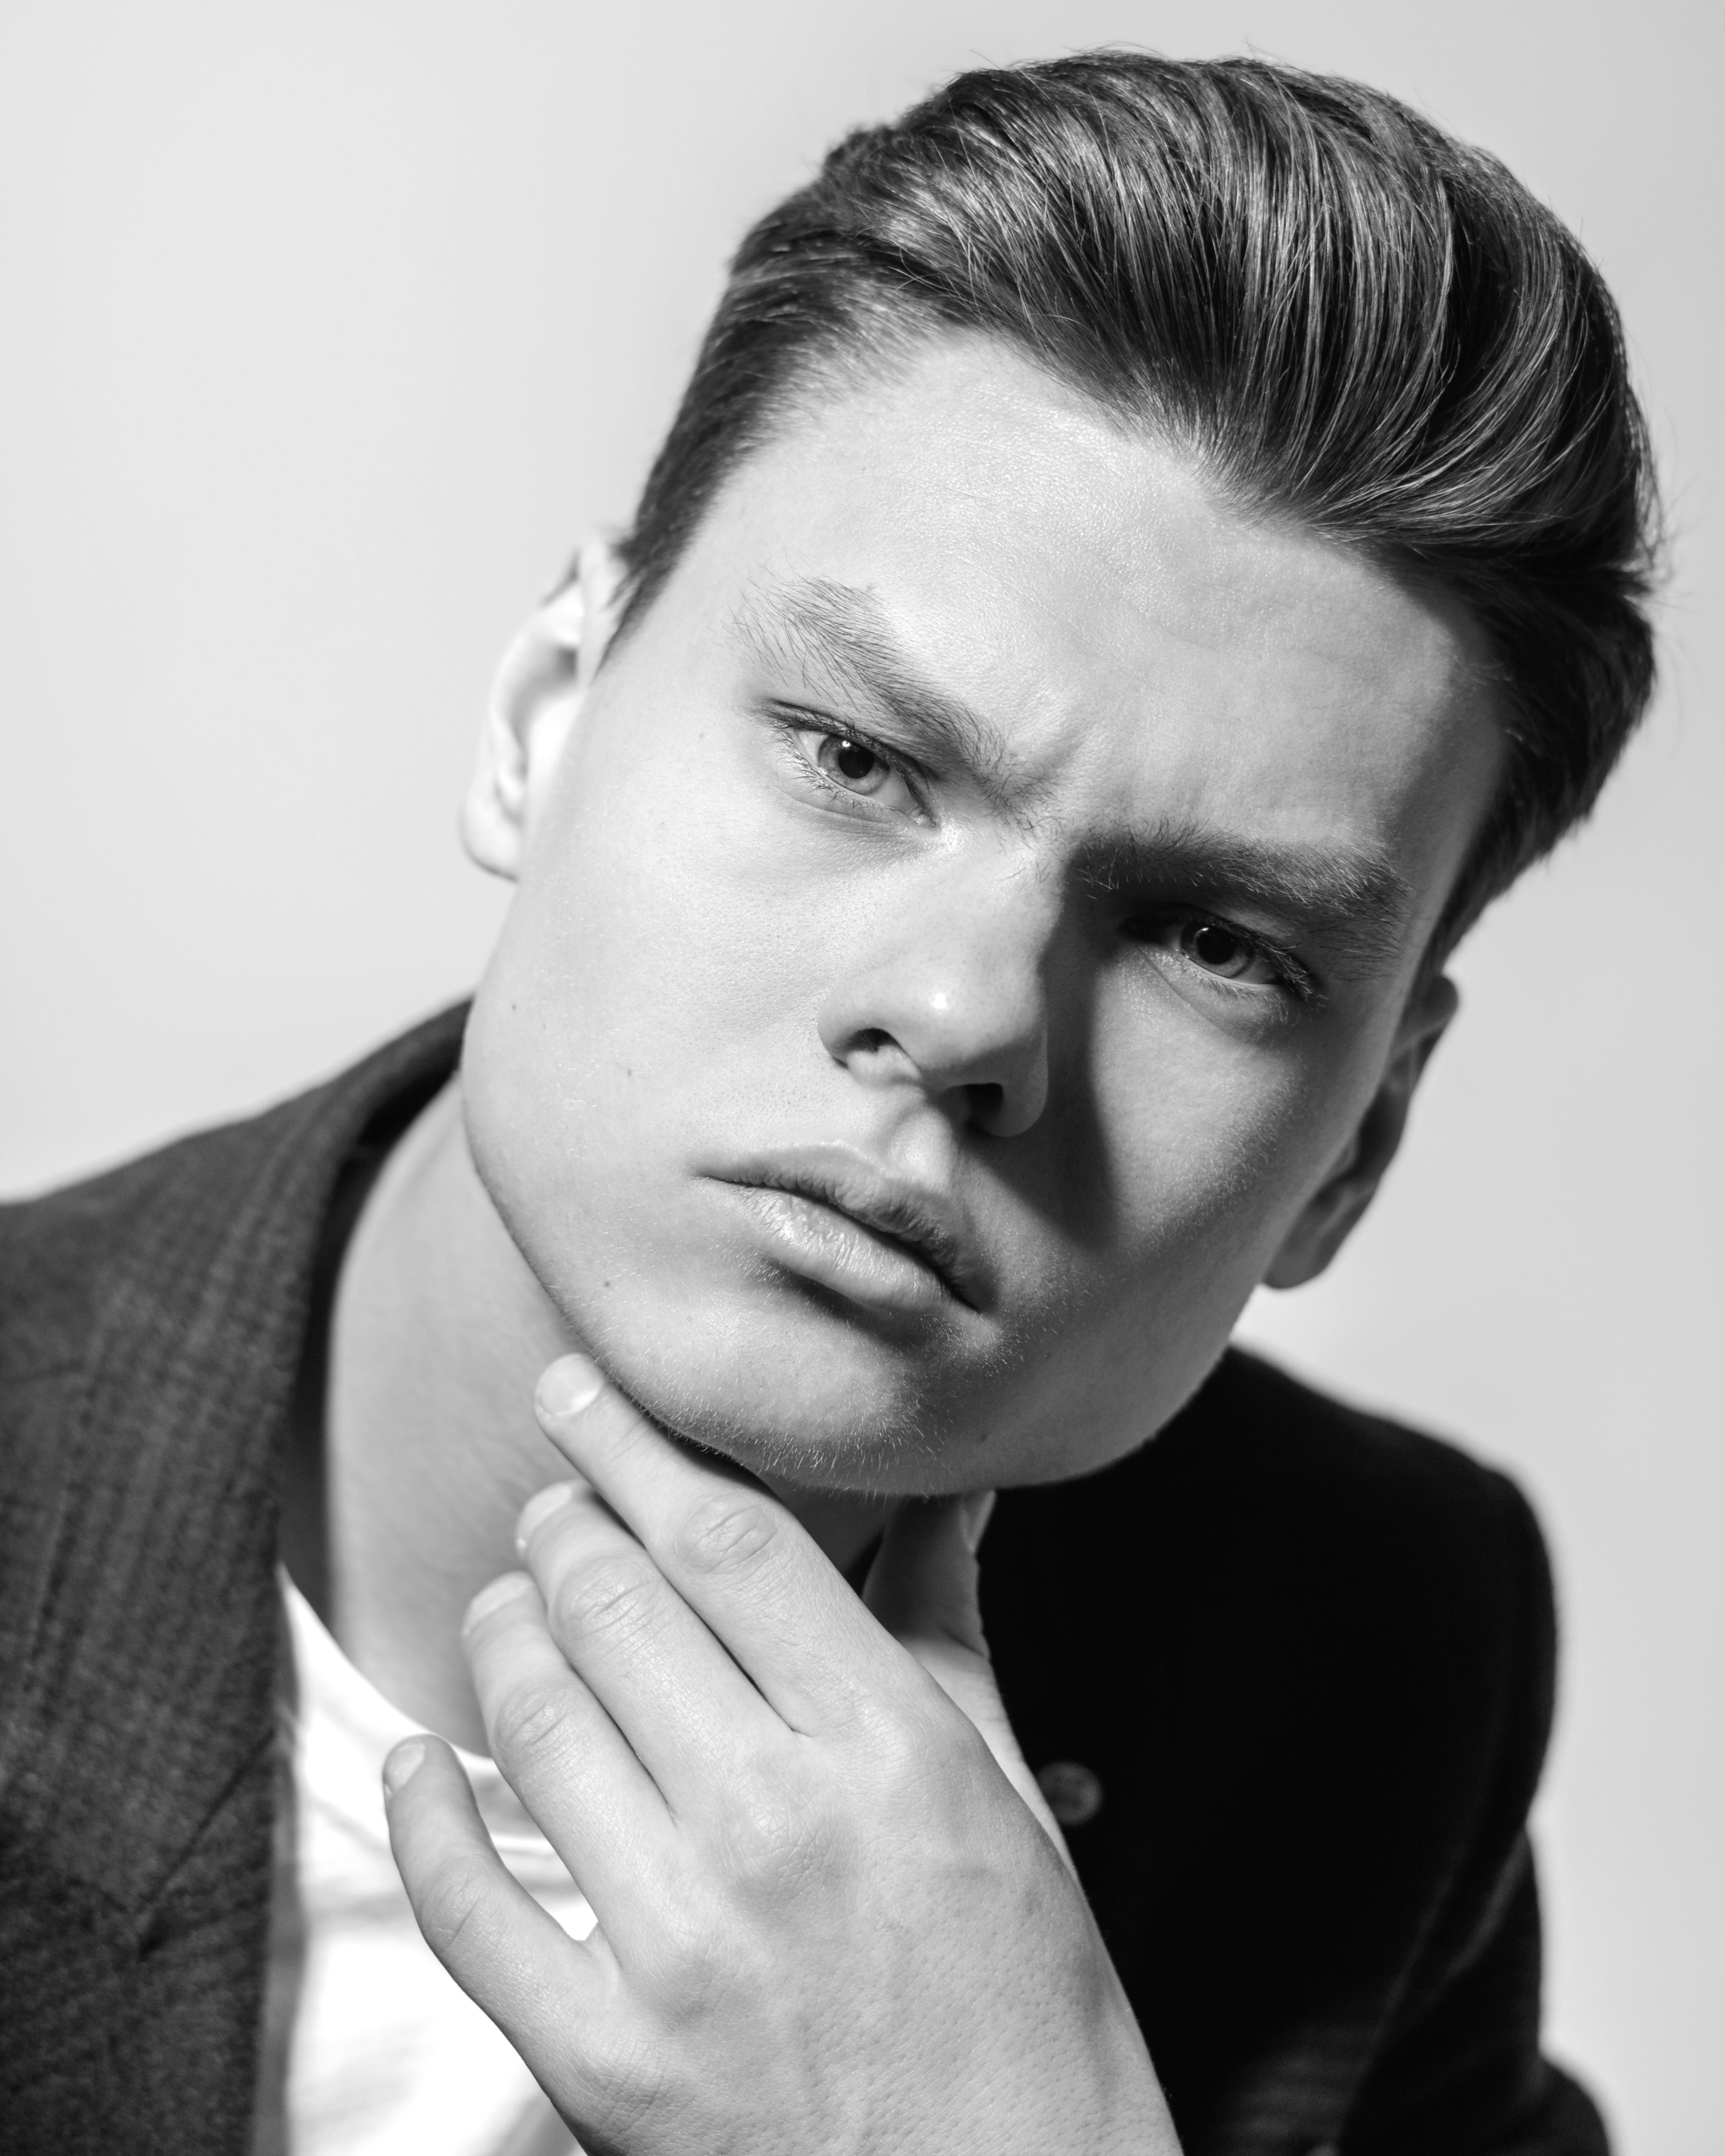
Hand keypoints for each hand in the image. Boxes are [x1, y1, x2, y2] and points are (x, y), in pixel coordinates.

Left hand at [384, 1354, 1178, 2155]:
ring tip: (508, 1604)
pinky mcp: (603, 2061)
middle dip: (562, 1524)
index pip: (726, 1542)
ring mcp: (679, 1950)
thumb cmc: (1025, 1997)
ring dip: (500, 1635)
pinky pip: (470, 1905)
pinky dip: (423, 1814)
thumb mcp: (1003, 1794)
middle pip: (614, 1607)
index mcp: (889, 1751)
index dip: (636, 1445)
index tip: (581, 1392)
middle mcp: (775, 1829)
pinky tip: (414, 1761)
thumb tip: (954, 1491)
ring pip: (533, 1724)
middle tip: (553, 1501)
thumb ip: (947, 1627)